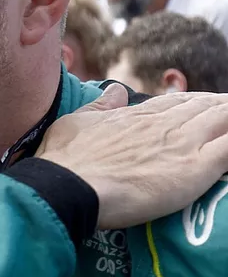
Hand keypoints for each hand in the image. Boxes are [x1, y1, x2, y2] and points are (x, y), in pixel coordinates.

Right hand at [36, 85, 227, 228]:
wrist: (68, 185)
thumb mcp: (76, 122)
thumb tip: (116, 91)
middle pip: (205, 107)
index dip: (194, 102)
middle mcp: (164, 124)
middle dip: (221, 106)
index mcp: (137, 115)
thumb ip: (100, 106)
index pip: (175, 102)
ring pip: (223, 120)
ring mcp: (182, 143)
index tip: (204, 104)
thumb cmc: (65, 159)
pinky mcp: (196, 167)